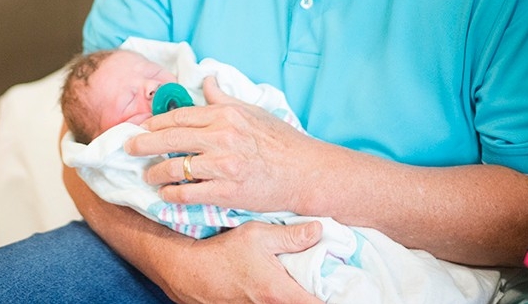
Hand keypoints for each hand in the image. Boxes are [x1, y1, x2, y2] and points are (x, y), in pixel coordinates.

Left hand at [127, 76, 315, 212]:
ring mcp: (223, 165)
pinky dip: (172, 193)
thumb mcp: (252, 111)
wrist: (305, 172)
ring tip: (147, 175)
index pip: (179, 116)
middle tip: (129, 148)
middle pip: (169, 138)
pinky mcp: (227, 191)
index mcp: (225, 115)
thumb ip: (223, 98)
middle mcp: (221, 137)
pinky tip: (165, 194)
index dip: (155, 122)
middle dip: (143, 144)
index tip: (142, 126)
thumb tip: (206, 80)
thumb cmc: (280, 141)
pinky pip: (189, 192)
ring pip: (175, 167)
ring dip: (155, 172)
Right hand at [161, 220, 323, 303]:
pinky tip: (279, 286)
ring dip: (296, 297)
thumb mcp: (257, 235)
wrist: (188, 270)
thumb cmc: (222, 251)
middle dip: (315, 295)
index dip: (334, 297)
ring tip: (300, 282)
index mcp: (280, 294)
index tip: (340, 286)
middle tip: (321, 282)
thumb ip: (291, 236)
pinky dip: (279, 299)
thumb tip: (320, 230)